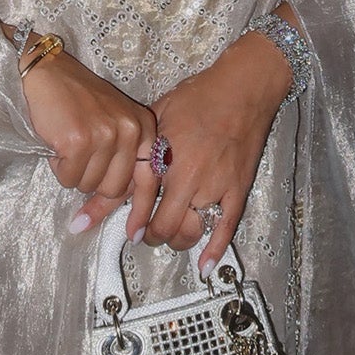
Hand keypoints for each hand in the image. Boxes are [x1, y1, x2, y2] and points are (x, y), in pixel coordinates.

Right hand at [19, 49, 156, 224]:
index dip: (141, 212)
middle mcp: (130, 131)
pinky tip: (57, 141)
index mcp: (144, 127)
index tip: (135, 235)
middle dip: (94, 187)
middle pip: (115, 189)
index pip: (150, 180)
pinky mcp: (78, 141)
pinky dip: (59, 167)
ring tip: (68, 143)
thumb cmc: (77, 101)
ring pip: (89, 185)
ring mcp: (105, 136)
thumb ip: (122, 161)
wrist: (46, 72)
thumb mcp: (112, 124)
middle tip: (78, 166)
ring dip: (74, 173)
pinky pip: (69, 178)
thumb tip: (117, 209)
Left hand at [129, 27, 293, 272]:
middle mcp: (188, 177)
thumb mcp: (160, 113)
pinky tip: (205, 267)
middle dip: (149, 235)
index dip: (118, 217)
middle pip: (163, 224)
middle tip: (142, 234)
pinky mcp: (238, 190)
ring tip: (169, 237)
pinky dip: (215, 250)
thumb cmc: (199, 95)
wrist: (244, 88)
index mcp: (164, 157)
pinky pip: (226, 227)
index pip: (135, 198)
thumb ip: (142, 142)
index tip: (110, 227)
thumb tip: (117, 160)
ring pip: (191, 231)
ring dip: (177, 241)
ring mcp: (215, 187)